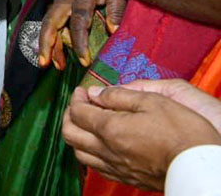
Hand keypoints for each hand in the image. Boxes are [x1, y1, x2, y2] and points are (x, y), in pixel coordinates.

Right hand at [38, 0, 124, 68]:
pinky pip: (50, 21)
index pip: (79, 22)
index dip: (80, 42)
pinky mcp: (56, 2)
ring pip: (47, 23)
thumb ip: (116, 10)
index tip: (84, 60)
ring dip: (46, 44)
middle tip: (46, 63)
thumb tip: (113, 31)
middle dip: (48, 44)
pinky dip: (49, 38)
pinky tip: (51, 53)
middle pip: (51, 23)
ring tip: (47, 64)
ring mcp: (58, 0)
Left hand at [62, 85, 220, 190]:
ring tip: (88, 124)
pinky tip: (101, 145)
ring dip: (77, 136)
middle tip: (79, 105)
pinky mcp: (127, 178)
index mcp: (110, 129)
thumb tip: (95, 93)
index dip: (76, 98)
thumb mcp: (152, 101)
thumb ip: (118, 95)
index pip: (77, 112)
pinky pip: (97, 167)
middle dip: (69, 115)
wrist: (200, 166)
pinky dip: (91, 154)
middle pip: (70, 134)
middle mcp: (107, 151)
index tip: (82, 91)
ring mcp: (116, 167)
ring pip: (80, 154)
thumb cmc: (181, 132)